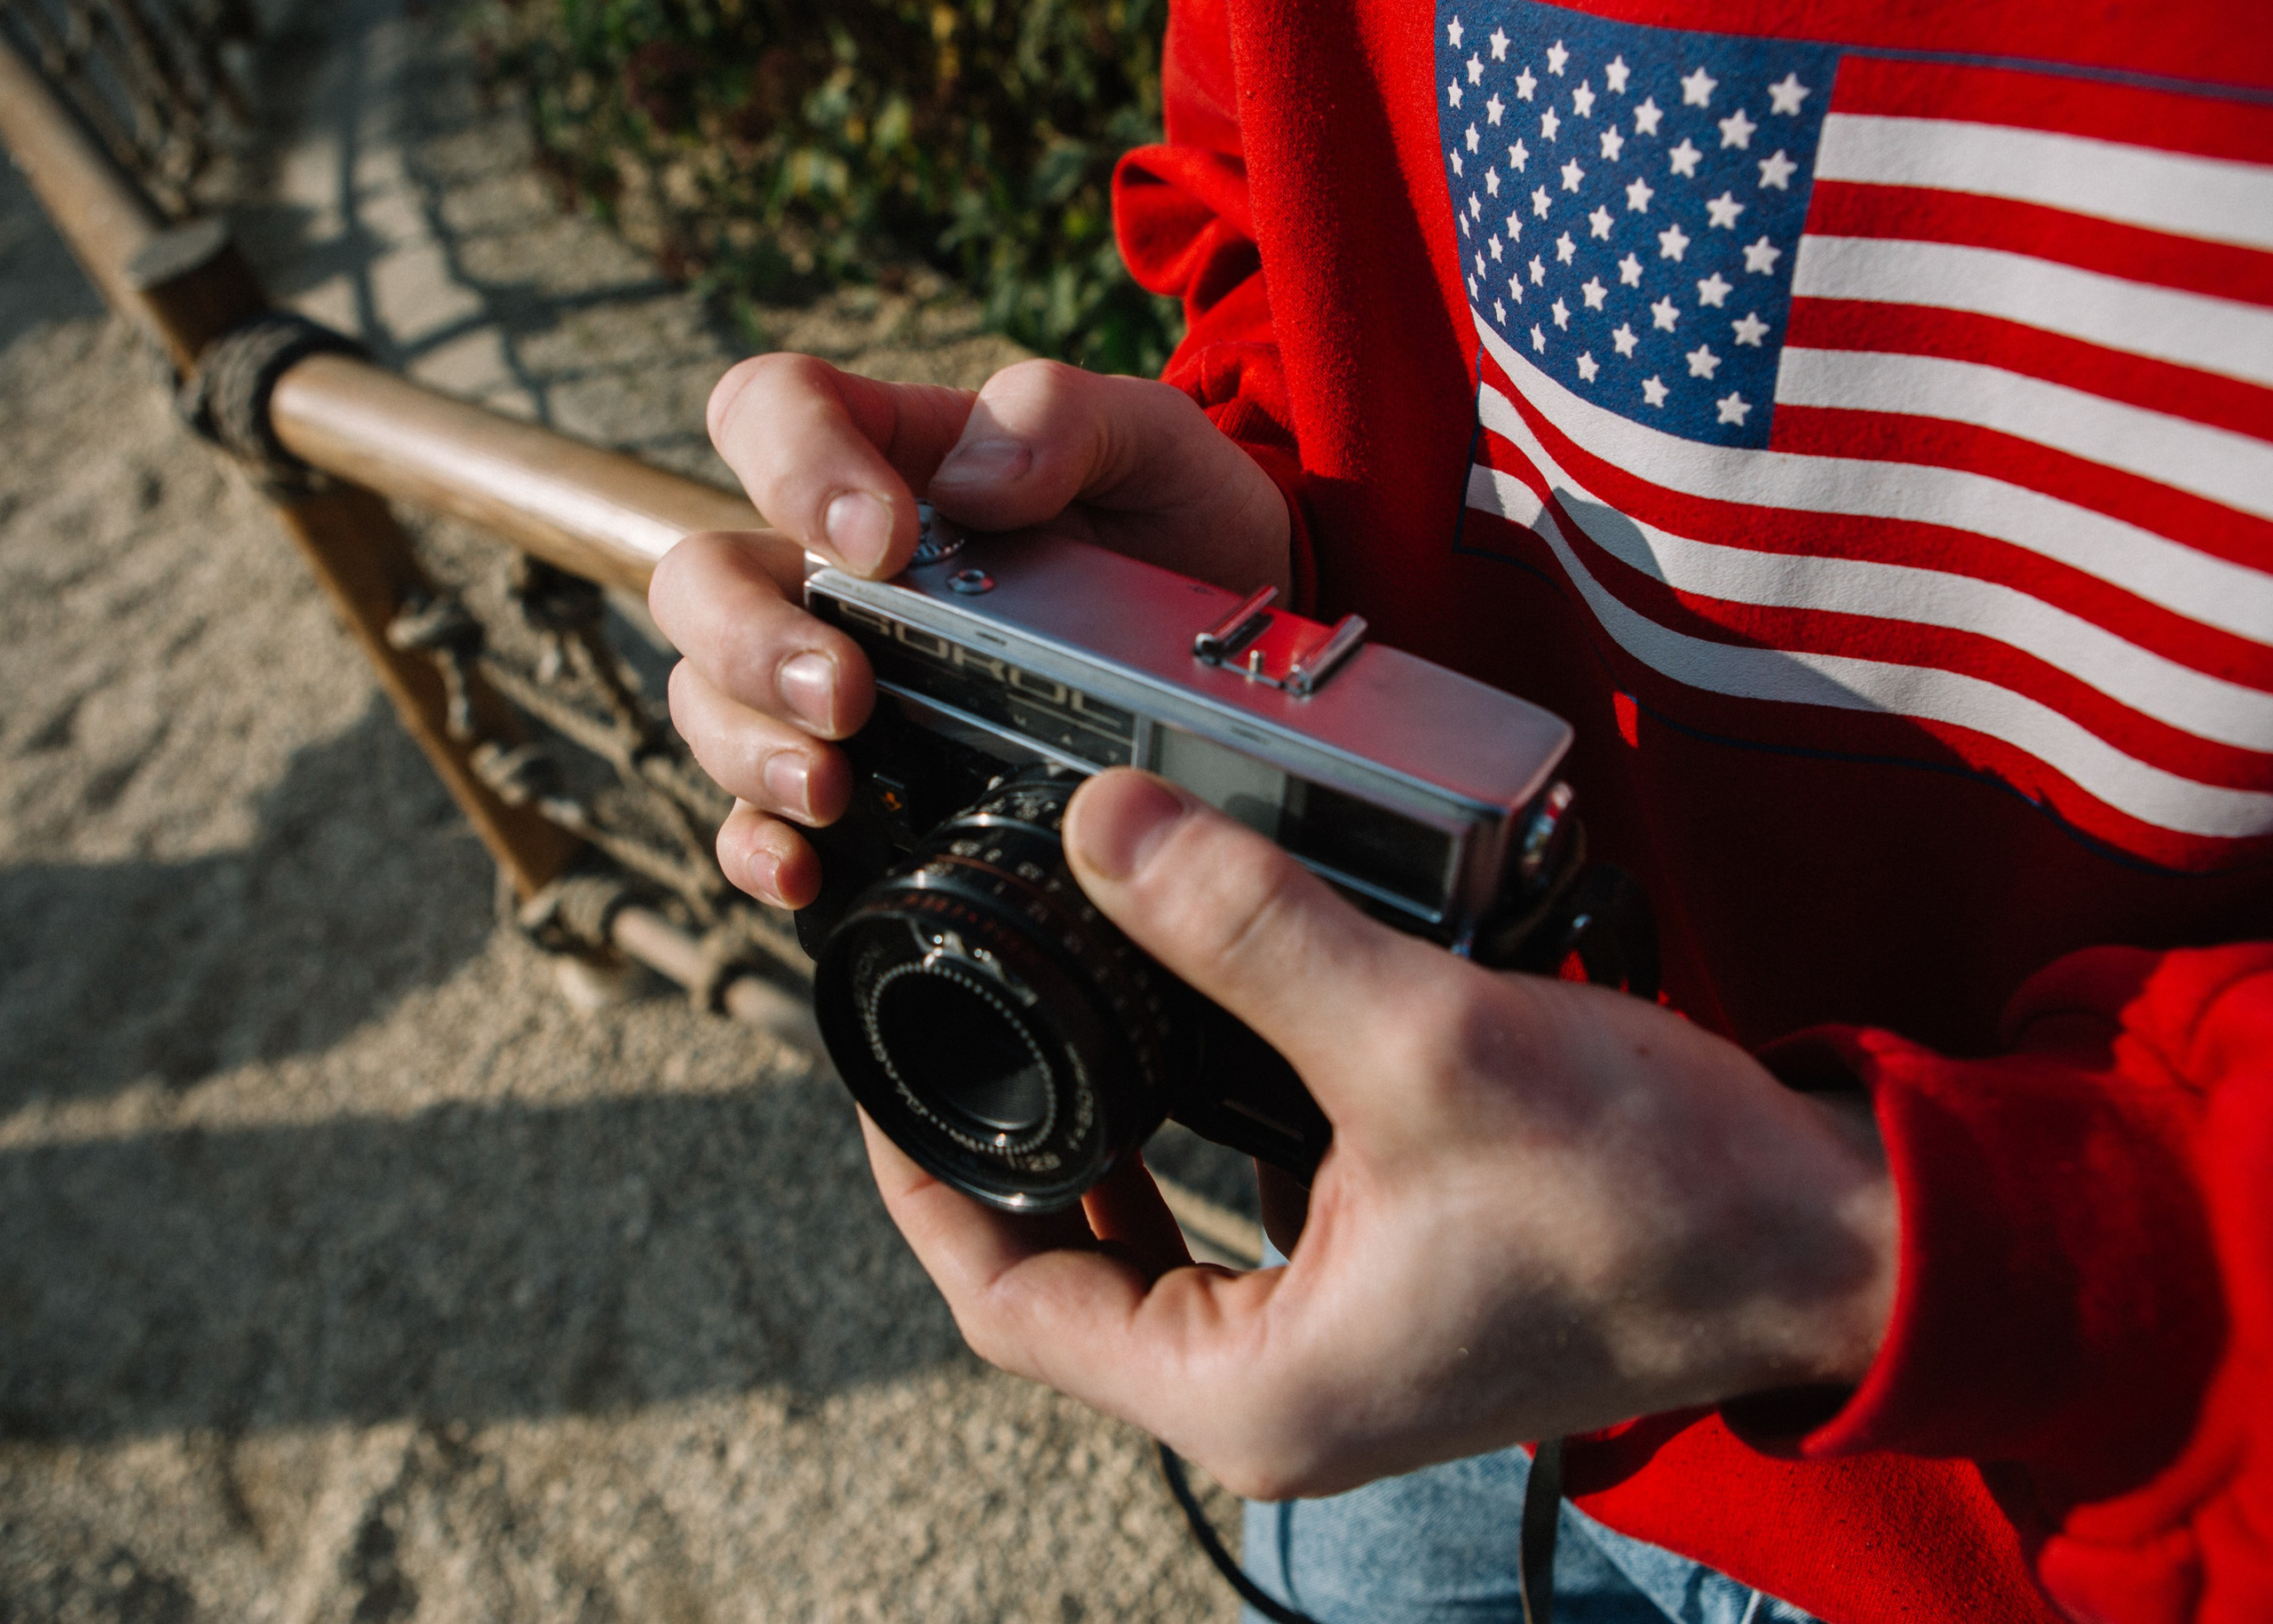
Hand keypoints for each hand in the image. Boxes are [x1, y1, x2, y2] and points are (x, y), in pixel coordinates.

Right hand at [649, 354, 1292, 906]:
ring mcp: (831, 676)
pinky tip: (801, 865)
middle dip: (748, 640)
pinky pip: (756, 814)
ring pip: (709, 698)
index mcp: (888, 458)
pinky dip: (756, 843)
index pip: (767, 412)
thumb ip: (1072, 415)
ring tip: (829, 784)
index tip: (877, 543)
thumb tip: (975, 481)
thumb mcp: (1156, 444)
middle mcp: (832, 571)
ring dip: (748, 746)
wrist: (1229, 656)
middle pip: (702, 578)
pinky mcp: (857, 776)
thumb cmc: (1176, 527)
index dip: (790, 465)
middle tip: (843, 691)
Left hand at [860, 770, 1900, 1498]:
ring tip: (1047, 1013)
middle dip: (998, 1155)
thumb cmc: (1654, 1188)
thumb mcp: (1426, 1046)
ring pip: (1143, 1258)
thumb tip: (1103, 826)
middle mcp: (1275, 1399)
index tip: (878, 1065)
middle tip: (956, 1018)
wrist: (1824, 1240)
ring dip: (1091, 1147)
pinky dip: (1184, 1149)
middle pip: (1059, 1281)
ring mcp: (1328, 1358)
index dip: (919, 1182)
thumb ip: (1254, 931)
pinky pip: (1226, 1234)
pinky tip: (1180, 1048)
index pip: (1008, 1300)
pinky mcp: (1377, 1300)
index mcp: (1252, 1389)